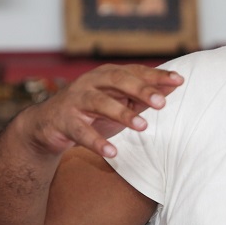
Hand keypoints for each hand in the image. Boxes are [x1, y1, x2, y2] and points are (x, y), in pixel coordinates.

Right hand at [20, 64, 182, 158]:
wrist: (46, 125)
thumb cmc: (91, 112)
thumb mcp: (119, 103)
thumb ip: (143, 96)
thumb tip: (174, 86)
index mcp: (106, 74)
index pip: (135, 71)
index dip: (156, 76)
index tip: (179, 80)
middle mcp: (90, 82)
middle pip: (117, 81)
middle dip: (141, 90)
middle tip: (162, 103)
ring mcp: (75, 101)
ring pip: (99, 103)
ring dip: (122, 114)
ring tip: (143, 126)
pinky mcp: (63, 121)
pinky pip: (81, 132)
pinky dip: (96, 142)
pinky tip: (112, 153)